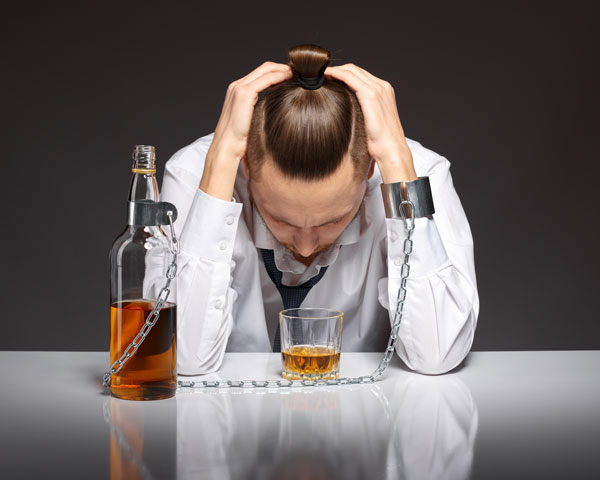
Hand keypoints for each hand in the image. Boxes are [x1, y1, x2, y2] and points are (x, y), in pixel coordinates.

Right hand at [200, 62, 292, 200]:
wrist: (226, 148)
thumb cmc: (239, 141)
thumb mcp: (252, 121)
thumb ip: (261, 112)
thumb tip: (278, 114)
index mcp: (238, 91)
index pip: (262, 74)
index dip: (279, 73)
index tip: (295, 77)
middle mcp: (237, 86)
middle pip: (265, 68)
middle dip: (284, 68)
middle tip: (301, 73)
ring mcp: (239, 88)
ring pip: (267, 70)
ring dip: (284, 70)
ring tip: (300, 75)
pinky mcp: (244, 93)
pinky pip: (267, 79)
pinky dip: (281, 76)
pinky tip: (292, 79)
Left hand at [324, 64, 417, 183]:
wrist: (391, 151)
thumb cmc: (381, 143)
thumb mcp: (372, 122)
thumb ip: (363, 112)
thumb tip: (346, 113)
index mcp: (384, 92)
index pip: (361, 75)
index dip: (343, 74)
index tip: (329, 79)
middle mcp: (382, 86)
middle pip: (355, 70)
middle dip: (337, 70)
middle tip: (321, 76)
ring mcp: (377, 89)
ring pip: (351, 70)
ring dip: (334, 71)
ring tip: (320, 76)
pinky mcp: (370, 95)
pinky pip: (349, 77)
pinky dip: (336, 74)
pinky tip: (325, 77)